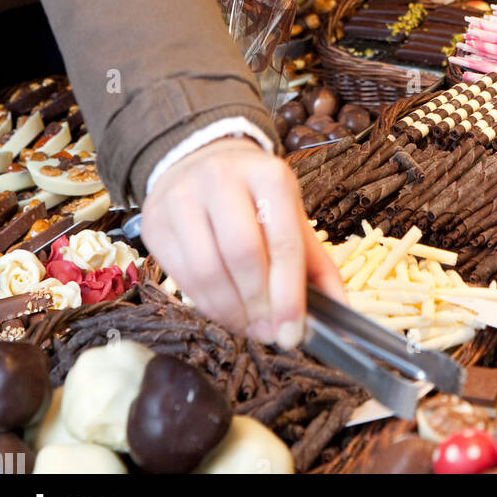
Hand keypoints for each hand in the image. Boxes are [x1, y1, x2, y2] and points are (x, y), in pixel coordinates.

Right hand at [141, 138, 344, 344]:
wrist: (200, 162)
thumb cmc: (254, 198)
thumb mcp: (290, 216)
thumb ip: (315, 263)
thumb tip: (340, 311)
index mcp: (268, 174)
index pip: (282, 240)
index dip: (288, 294)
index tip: (293, 333)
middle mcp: (222, 177)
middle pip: (242, 253)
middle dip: (259, 304)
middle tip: (270, 333)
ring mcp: (183, 197)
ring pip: (207, 269)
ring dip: (231, 311)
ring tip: (249, 327)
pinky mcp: (155, 220)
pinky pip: (181, 276)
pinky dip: (206, 305)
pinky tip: (224, 312)